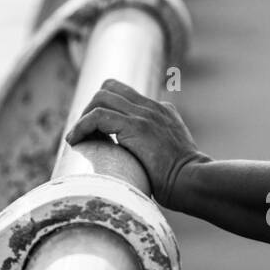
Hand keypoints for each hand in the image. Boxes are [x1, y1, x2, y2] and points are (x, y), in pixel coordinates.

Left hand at [64, 78, 208, 209]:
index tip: (94, 130)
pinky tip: (75, 141)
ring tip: (76, 138)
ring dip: (83, 117)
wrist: (195, 182)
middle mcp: (153, 107)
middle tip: (83, 134)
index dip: (104, 108)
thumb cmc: (184, 180)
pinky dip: (82, 126)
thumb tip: (139, 161)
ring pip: (101, 98)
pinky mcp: (137, 126)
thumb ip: (158, 148)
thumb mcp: (172, 155)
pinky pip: (98, 116)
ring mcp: (145, 115)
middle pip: (109, 88)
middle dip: (90, 108)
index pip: (124, 94)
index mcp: (162, 111)